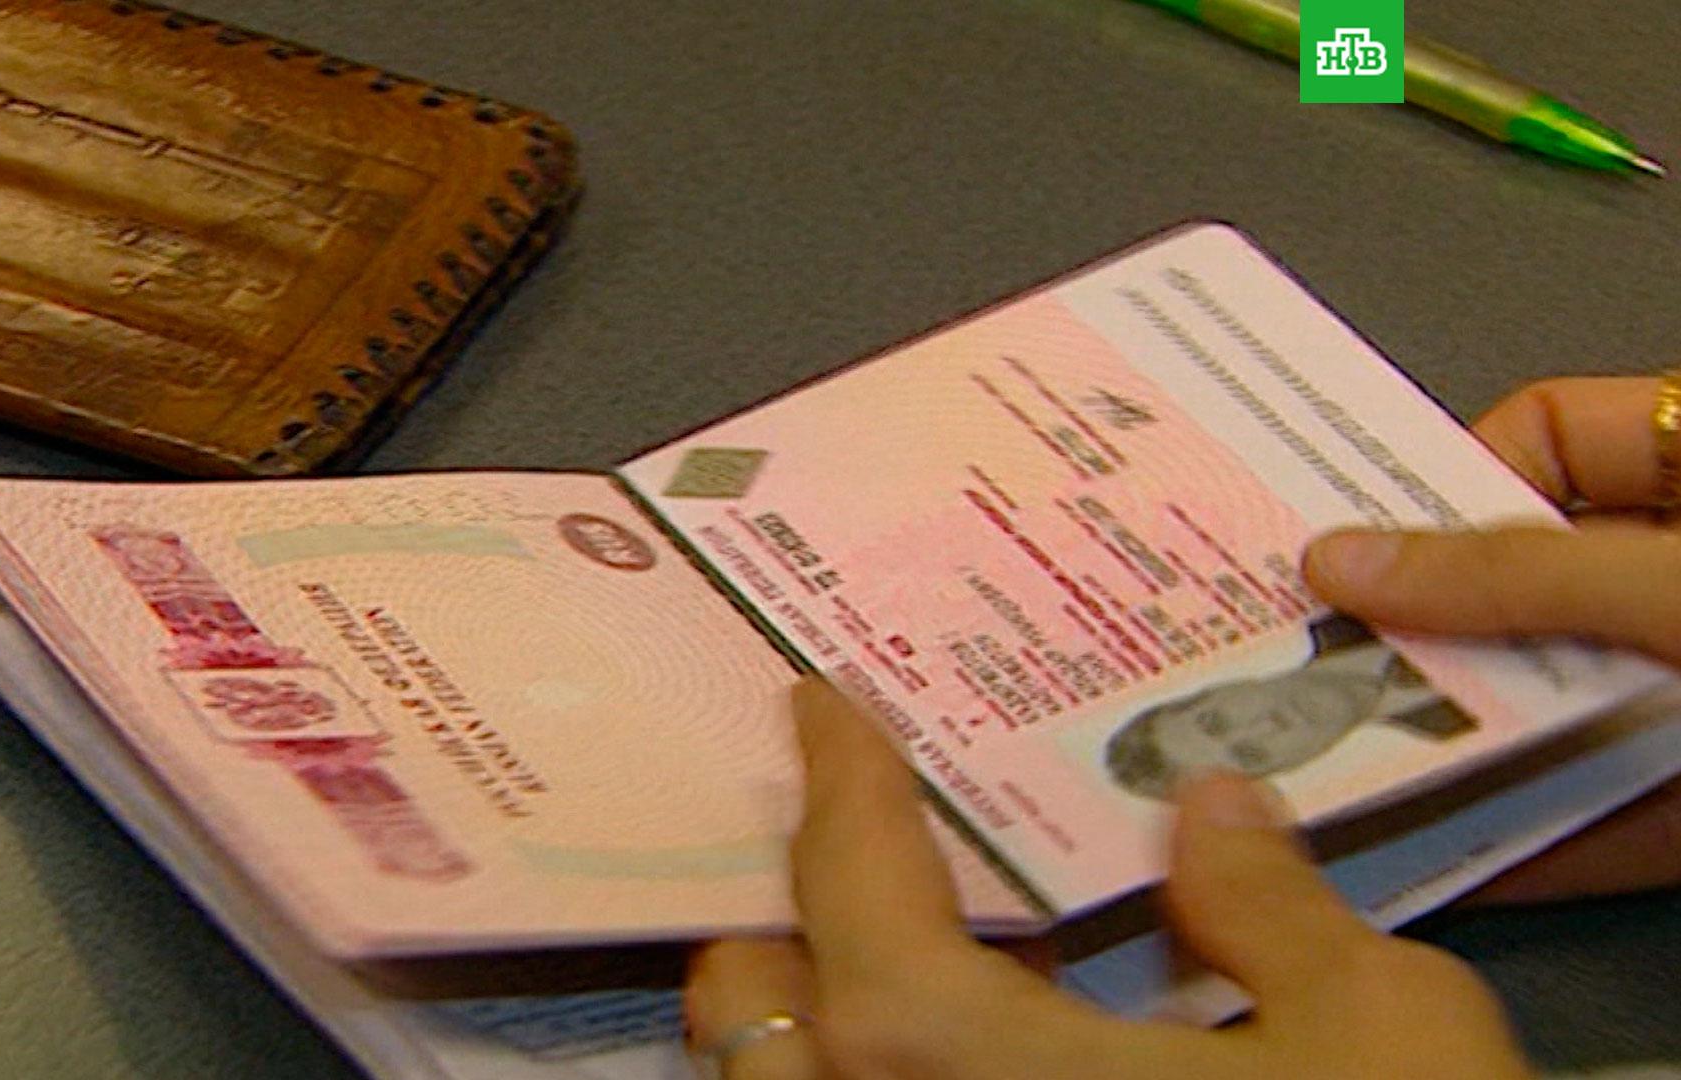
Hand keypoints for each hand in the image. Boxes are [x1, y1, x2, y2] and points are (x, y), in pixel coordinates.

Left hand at [683, 679, 1533, 1079]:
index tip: (822, 708)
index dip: (840, 786)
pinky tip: (1004, 1062)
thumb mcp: (1384, 1032)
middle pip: (755, 1013)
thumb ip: (1273, 907)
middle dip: (794, 913)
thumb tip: (1212, 808)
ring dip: (837, 1013)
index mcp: (952, 1064)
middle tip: (868, 847)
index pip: (852, 891)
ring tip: (937, 952)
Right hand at [1302, 376, 1680, 903]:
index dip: (1444, 480)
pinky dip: (1539, 843)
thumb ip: (1518, 576)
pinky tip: (1461, 858)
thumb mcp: (1672, 580)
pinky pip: (1609, 817)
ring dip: (1466, 744)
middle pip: (1526, 585)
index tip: (1355, 546)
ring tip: (1351, 762)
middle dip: (1428, 630)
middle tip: (1314, 657)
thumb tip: (1350, 562)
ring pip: (1557, 708)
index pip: (1547, 436)